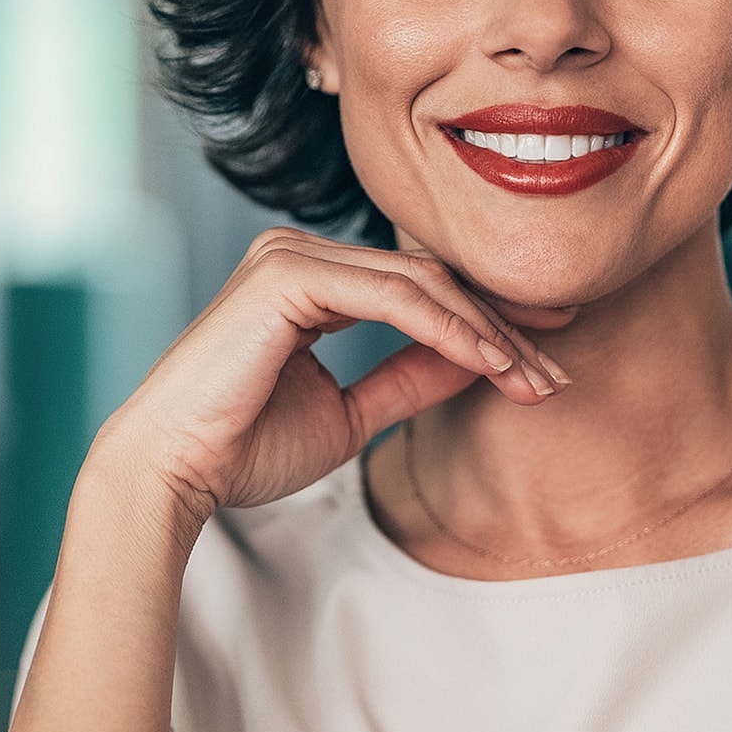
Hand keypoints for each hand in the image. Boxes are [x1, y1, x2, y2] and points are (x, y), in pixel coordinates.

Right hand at [87, 228, 573, 524]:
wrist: (173, 476)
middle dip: (503, 323)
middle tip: (558, 365)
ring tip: (534, 376)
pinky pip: (393, 295)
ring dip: (487, 330)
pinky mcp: (287, 273)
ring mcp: (292, 256)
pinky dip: (450, 328)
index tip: (545, 353)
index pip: (420, 288)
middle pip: (430, 278)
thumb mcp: (353, 413)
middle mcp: (302, 255)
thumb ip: (412, 377)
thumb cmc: (245, 448)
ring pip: (420, 282)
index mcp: (313, 280)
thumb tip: (483, 358)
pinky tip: (491, 360)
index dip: (488, 319)